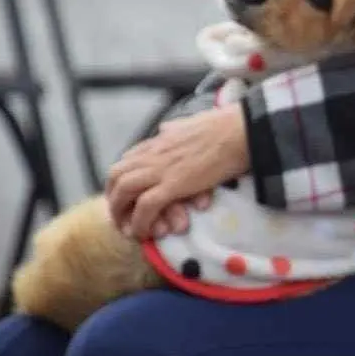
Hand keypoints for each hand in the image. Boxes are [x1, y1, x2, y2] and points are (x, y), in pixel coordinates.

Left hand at [106, 104, 249, 237]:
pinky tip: (143, 233)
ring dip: (121, 213)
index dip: (122, 178)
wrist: (241, 131)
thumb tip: (166, 127)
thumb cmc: (226, 126)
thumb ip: (177, 127)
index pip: (128, 158)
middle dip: (113, 197)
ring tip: (128, 229)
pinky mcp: (173, 184)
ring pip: (123, 191)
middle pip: (117, 175)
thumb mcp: (192, 122)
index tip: (126, 194)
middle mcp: (155, 152)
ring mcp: (161, 168)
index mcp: (161, 139)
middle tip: (120, 216)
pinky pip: (145, 207)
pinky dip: (140, 222)